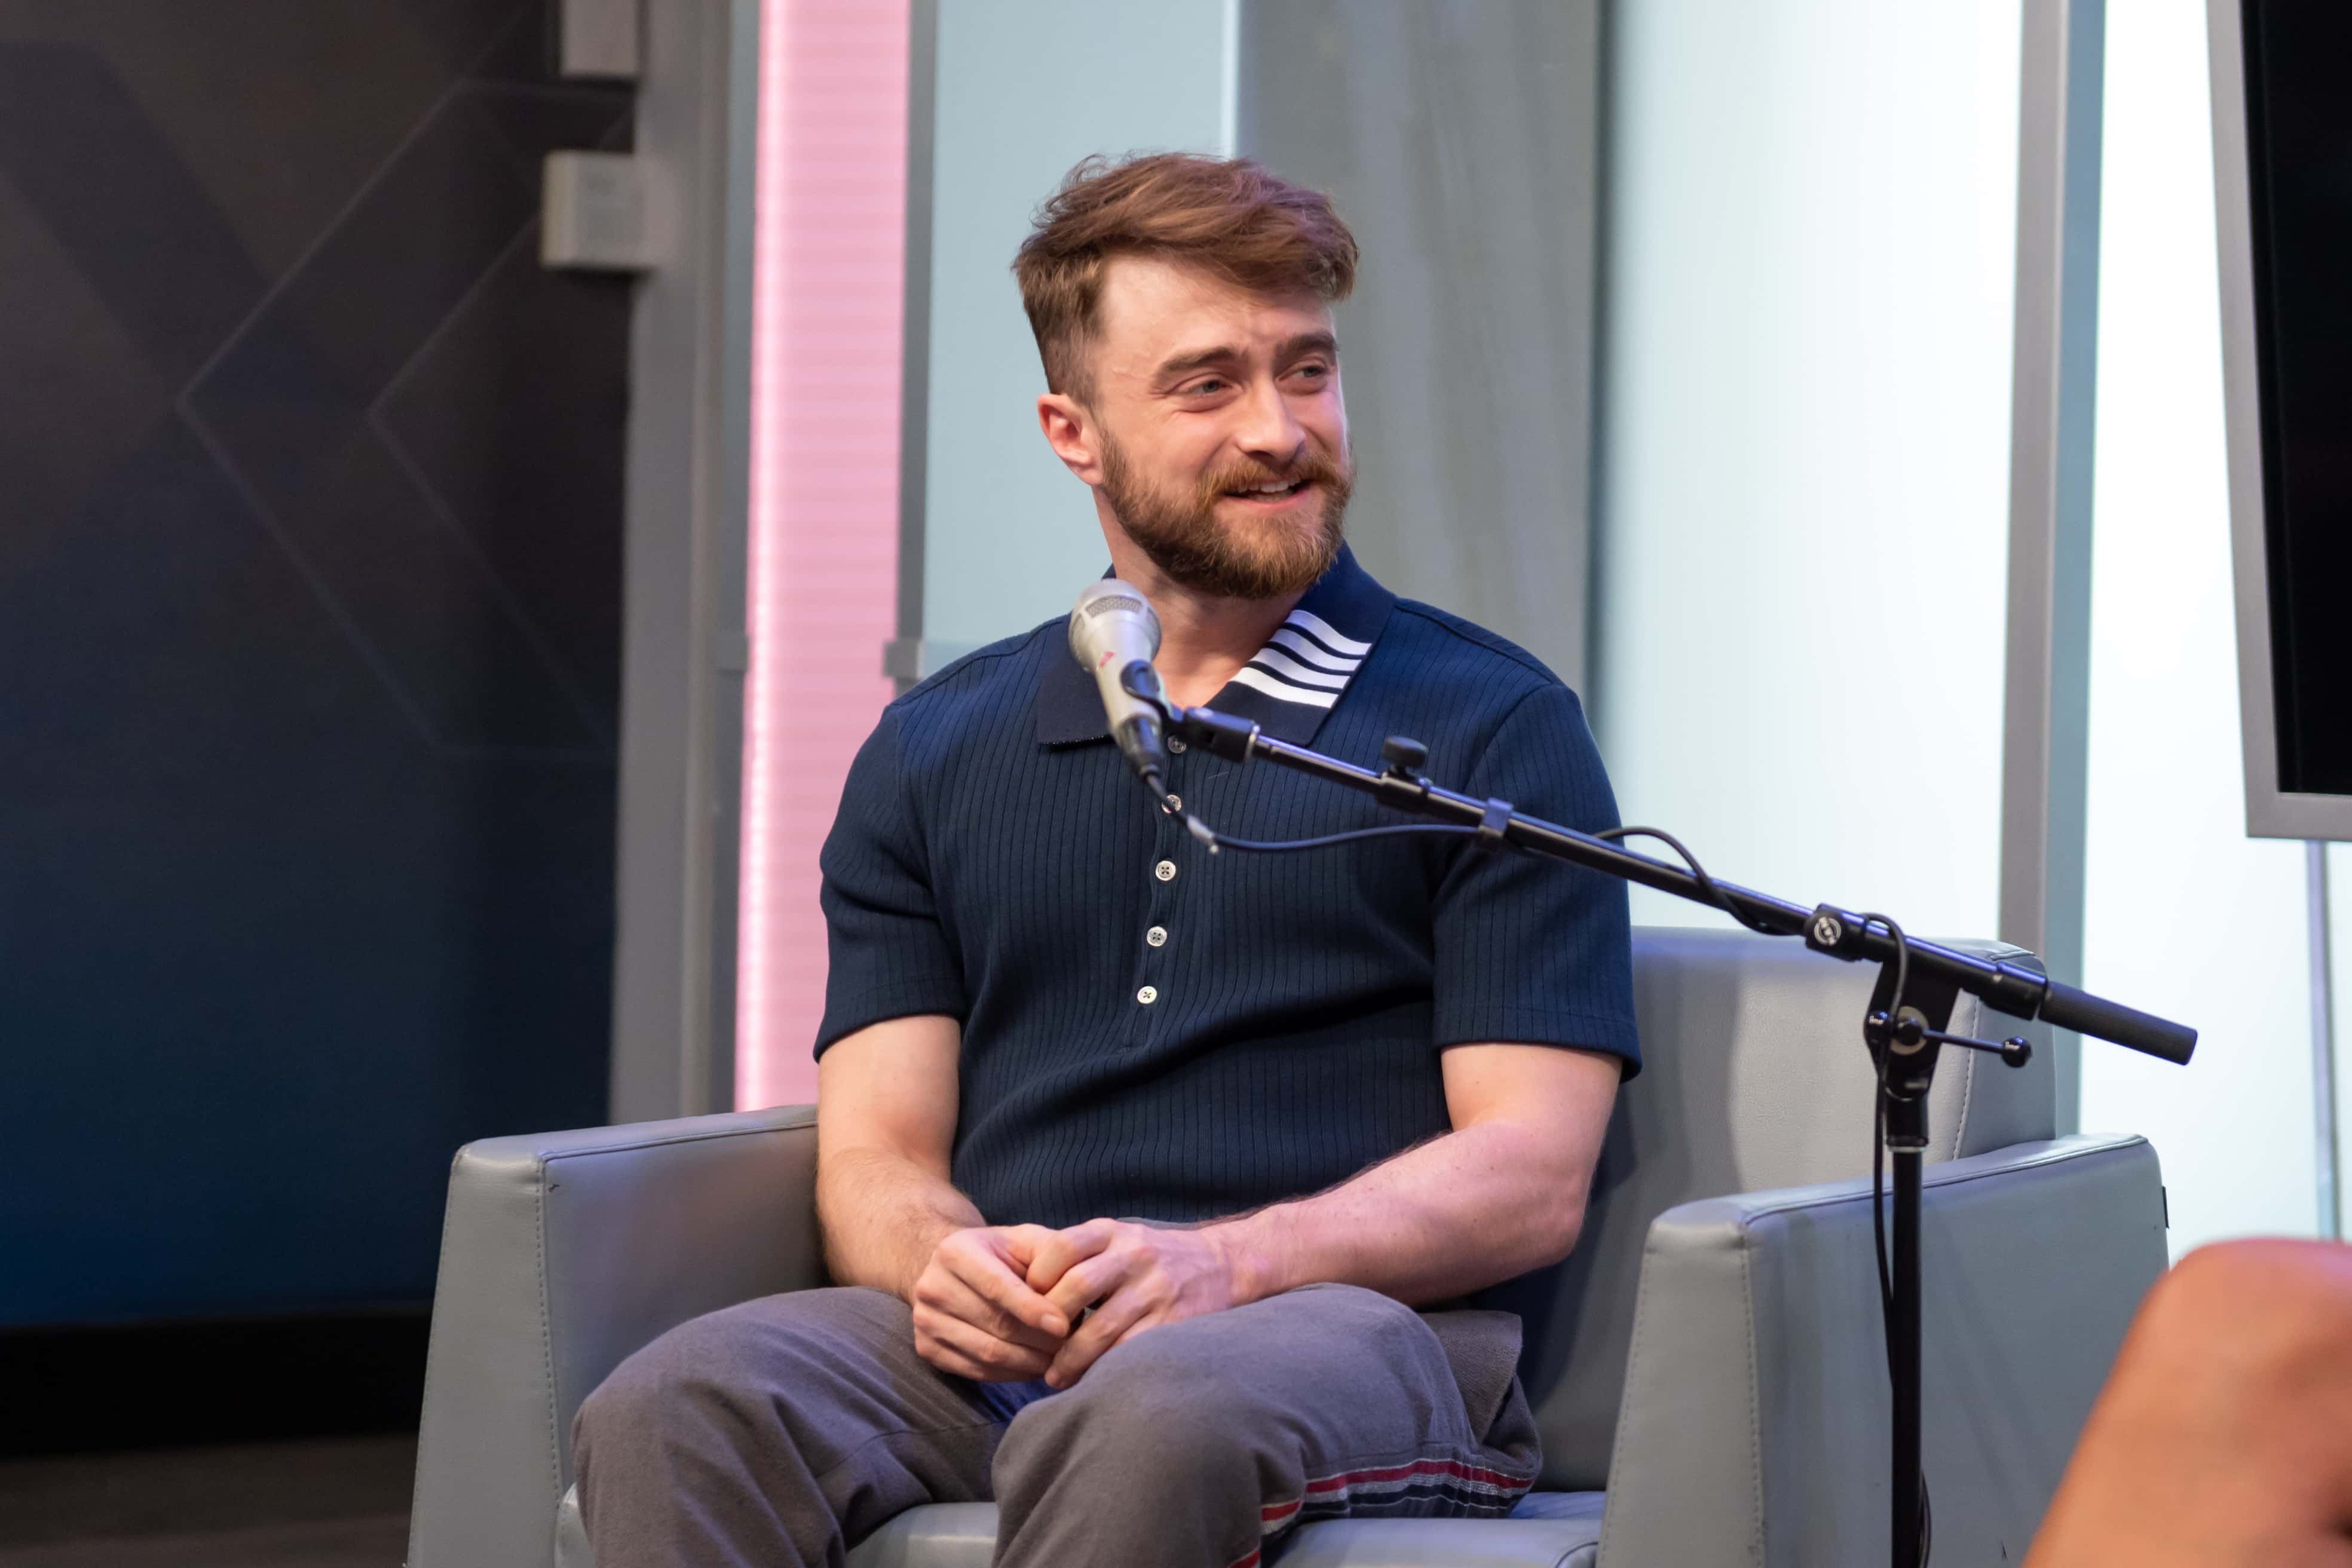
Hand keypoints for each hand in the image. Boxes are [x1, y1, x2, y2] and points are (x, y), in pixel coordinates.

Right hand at [908, 1225, 1071, 1380]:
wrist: (951, 1270)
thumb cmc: (999, 1254)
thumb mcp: (1023, 1239)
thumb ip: (1051, 1252)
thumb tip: (1076, 1288)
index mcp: (954, 1251)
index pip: (997, 1286)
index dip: (1032, 1309)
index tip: (1064, 1326)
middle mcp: (932, 1286)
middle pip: (995, 1324)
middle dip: (1039, 1340)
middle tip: (1071, 1346)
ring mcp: (925, 1320)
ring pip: (987, 1353)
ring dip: (1029, 1362)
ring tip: (1058, 1359)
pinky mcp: (926, 1348)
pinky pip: (976, 1371)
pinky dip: (1011, 1374)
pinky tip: (1034, 1367)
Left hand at [1021, 1219, 1245, 1386]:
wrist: (1220, 1264)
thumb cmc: (1151, 1259)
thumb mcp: (1117, 1240)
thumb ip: (1079, 1257)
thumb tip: (1022, 1294)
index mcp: (1112, 1232)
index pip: (1061, 1247)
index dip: (1036, 1279)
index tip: (1025, 1306)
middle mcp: (1135, 1254)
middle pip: (1077, 1287)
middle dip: (1050, 1323)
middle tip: (1033, 1348)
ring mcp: (1157, 1287)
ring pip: (1102, 1327)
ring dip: (1072, 1358)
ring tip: (1055, 1377)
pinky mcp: (1175, 1320)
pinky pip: (1131, 1348)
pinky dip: (1106, 1367)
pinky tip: (1091, 1378)